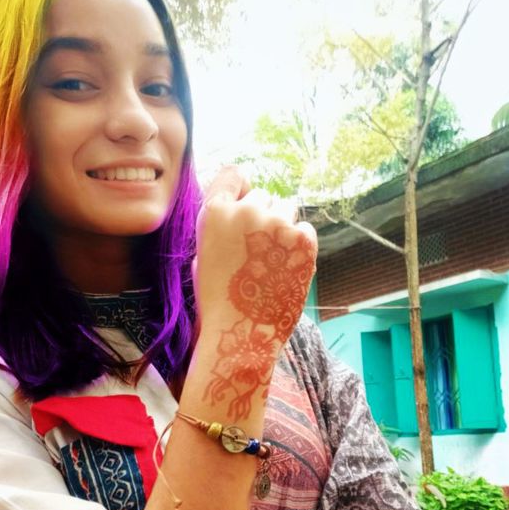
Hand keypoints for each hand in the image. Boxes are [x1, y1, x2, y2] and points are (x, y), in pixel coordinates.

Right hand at [194, 166, 316, 343]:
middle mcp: (245, 211)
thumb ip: (220, 227)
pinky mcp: (303, 240)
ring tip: (271, 262)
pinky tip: (286, 269)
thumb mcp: (202, 257)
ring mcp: (276, 223)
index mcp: (214, 213)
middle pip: (263, 195)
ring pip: (287, 209)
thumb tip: (243, 204)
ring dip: (282, 228)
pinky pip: (306, 229)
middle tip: (257, 251)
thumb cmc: (218, 301)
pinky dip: (300, 245)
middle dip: (262, 216)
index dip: (240, 188)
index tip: (244, 203)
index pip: (232, 174)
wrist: (242, 335)